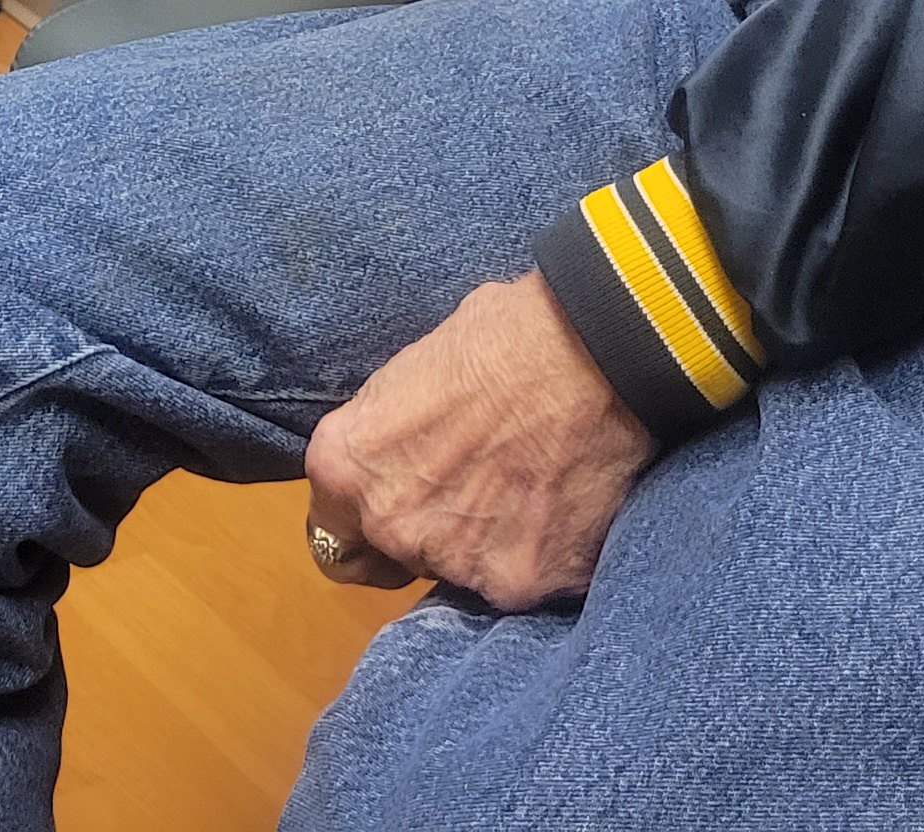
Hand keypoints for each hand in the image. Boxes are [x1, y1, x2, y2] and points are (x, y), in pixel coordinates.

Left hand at [303, 273, 653, 607]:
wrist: (592, 355)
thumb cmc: (499, 339)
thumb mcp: (409, 375)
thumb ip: (389, 439)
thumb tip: (400, 454)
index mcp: (347, 470)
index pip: (331, 539)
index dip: (364, 526)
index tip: (399, 506)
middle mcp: (391, 526)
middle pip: (400, 558)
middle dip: (429, 532)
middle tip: (475, 486)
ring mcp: (458, 564)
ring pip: (465, 574)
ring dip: (488, 545)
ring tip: (528, 487)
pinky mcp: (525, 584)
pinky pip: (526, 581)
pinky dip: (543, 556)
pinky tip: (562, 505)